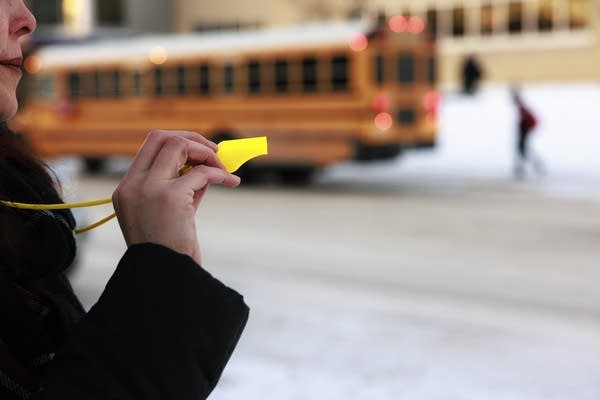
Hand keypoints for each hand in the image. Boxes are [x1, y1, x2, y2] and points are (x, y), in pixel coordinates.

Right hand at [112, 130, 239, 264]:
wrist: (164, 277)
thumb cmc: (169, 250)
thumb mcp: (169, 214)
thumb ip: (181, 187)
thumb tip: (205, 166)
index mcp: (126, 189)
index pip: (148, 147)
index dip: (177, 142)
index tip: (199, 152)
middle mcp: (132, 185)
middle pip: (160, 137)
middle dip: (192, 139)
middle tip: (214, 152)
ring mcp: (149, 189)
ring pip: (178, 145)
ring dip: (206, 153)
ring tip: (223, 168)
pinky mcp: (170, 197)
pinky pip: (201, 172)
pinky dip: (220, 174)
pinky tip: (232, 181)